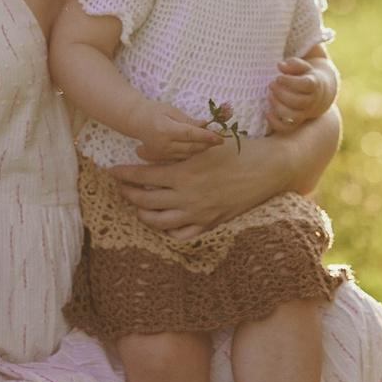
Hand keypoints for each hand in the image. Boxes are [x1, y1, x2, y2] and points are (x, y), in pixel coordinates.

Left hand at [110, 137, 283, 240]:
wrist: (268, 170)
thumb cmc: (238, 151)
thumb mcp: (204, 145)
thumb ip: (170, 149)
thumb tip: (139, 150)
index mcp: (185, 172)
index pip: (143, 176)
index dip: (124, 174)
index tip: (112, 172)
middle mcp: (188, 196)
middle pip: (145, 200)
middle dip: (128, 194)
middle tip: (121, 188)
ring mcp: (199, 214)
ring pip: (159, 222)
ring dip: (143, 215)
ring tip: (138, 207)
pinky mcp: (210, 224)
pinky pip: (181, 236)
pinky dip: (168, 232)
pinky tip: (164, 223)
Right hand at [133, 103, 225, 164]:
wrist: (135, 121)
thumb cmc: (153, 111)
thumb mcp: (170, 110)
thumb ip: (187, 119)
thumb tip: (205, 124)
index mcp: (166, 129)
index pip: (191, 134)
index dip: (206, 136)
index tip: (220, 137)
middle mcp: (164, 144)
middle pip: (191, 147)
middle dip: (207, 144)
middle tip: (220, 140)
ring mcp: (163, 152)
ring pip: (188, 154)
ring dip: (202, 149)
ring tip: (213, 143)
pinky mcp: (162, 157)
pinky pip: (182, 157)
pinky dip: (193, 153)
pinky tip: (201, 147)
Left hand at [264, 55, 336, 131]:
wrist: (317, 93)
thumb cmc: (305, 76)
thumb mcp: (302, 66)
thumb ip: (293, 64)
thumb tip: (280, 66)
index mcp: (314, 85)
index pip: (305, 85)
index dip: (290, 82)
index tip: (278, 77)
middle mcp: (311, 101)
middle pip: (298, 101)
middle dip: (281, 93)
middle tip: (271, 84)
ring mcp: (305, 113)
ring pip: (293, 116)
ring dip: (278, 107)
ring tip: (269, 96)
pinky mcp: (297, 122)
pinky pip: (287, 128)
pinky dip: (275, 123)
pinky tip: (266, 112)